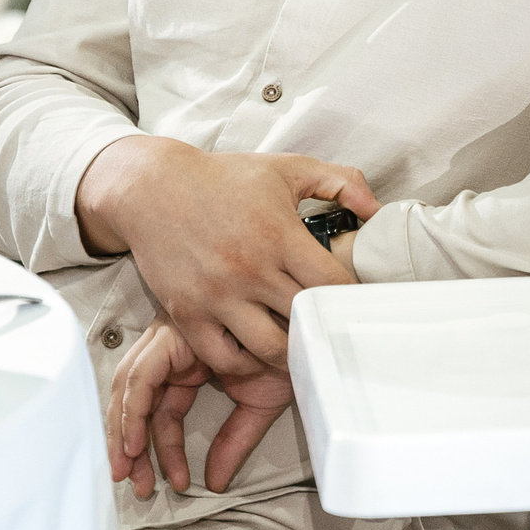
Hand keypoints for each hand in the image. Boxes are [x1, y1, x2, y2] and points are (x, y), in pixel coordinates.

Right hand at [76, 138, 375, 377]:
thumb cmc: (225, 178)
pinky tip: (257, 348)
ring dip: (290, 352)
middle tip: (332, 330)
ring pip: (269, 349)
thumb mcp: (288, 168)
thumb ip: (342, 182)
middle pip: (305, 321)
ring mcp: (216, 295)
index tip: (354, 300)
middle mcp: (250, 270)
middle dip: (324, 328)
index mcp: (280, 236)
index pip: (332, 285)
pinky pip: (223, 357)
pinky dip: (245, 361)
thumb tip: (377, 210)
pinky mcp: (186, 313)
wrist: (152, 188)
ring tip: (299, 344)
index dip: (351, 297)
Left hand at [106, 319, 296, 497]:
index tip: (168, 483)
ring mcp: (168, 338)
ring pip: (127, 390)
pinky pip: (140, 377)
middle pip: (135, 401)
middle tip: (137, 485)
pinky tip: (136, 442)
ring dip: (123, 433)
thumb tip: (216, 482)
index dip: (160, 451)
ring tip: (130, 471)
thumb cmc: (289, 350)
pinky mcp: (170, 335)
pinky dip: (133, 410)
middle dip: (129, 447)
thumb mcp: (258, 406)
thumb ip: (234, 441)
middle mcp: (172, 349)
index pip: (159, 411)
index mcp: (189, 361)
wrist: (307, 324)